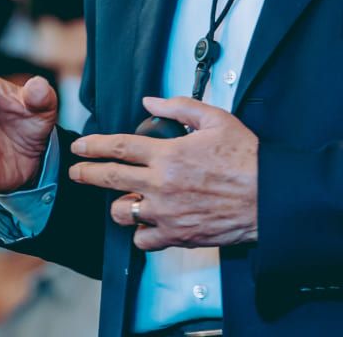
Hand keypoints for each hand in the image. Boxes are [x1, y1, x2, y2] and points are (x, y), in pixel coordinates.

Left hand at [69, 95, 257, 251]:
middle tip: (76, 172)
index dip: (95, 146)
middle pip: (110, 179)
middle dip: (86, 174)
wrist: (266, 197)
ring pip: (122, 213)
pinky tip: (146, 222)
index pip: (120, 147)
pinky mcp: (176, 236)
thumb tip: (151, 101)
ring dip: (118, 204)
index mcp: (169, 154)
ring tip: (122, 197)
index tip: (81, 146)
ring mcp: (166, 214)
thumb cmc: (246, 158)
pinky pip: (143, 240)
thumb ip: (180, 107)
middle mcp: (161, 185)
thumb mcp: (216, 119)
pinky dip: (141, 231)